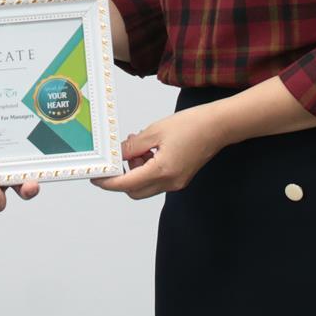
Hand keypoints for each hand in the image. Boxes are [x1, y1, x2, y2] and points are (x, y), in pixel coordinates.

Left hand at [91, 104, 227, 199]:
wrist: (218, 126)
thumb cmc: (192, 125)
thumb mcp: (155, 131)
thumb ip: (133, 146)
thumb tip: (116, 154)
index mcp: (162, 171)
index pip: (127, 184)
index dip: (108, 182)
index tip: (96, 178)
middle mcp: (170, 182)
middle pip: (135, 191)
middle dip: (123, 176)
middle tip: (122, 154)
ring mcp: (176, 182)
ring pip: (146, 186)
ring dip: (137, 170)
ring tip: (140, 145)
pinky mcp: (180, 178)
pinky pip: (157, 180)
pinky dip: (148, 168)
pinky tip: (151, 149)